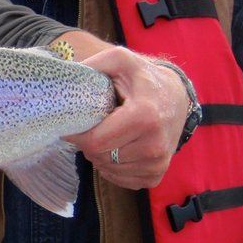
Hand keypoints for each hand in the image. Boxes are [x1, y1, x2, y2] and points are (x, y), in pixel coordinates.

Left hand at [63, 46, 185, 189]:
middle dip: (89, 144)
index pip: (95, 142)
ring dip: (101, 155)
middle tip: (95, 126)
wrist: (177, 97)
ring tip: (109, 134)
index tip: (71, 126)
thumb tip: (65, 81)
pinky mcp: (156, 175)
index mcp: (144, 117)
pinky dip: (113, 167)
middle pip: (99, 157)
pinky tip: (119, 148)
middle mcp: (154, 145)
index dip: (76, 135)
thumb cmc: (143, 79)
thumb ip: (93, 66)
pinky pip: (120, 180)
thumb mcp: (120, 61)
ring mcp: (157, 163)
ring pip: (108, 170)